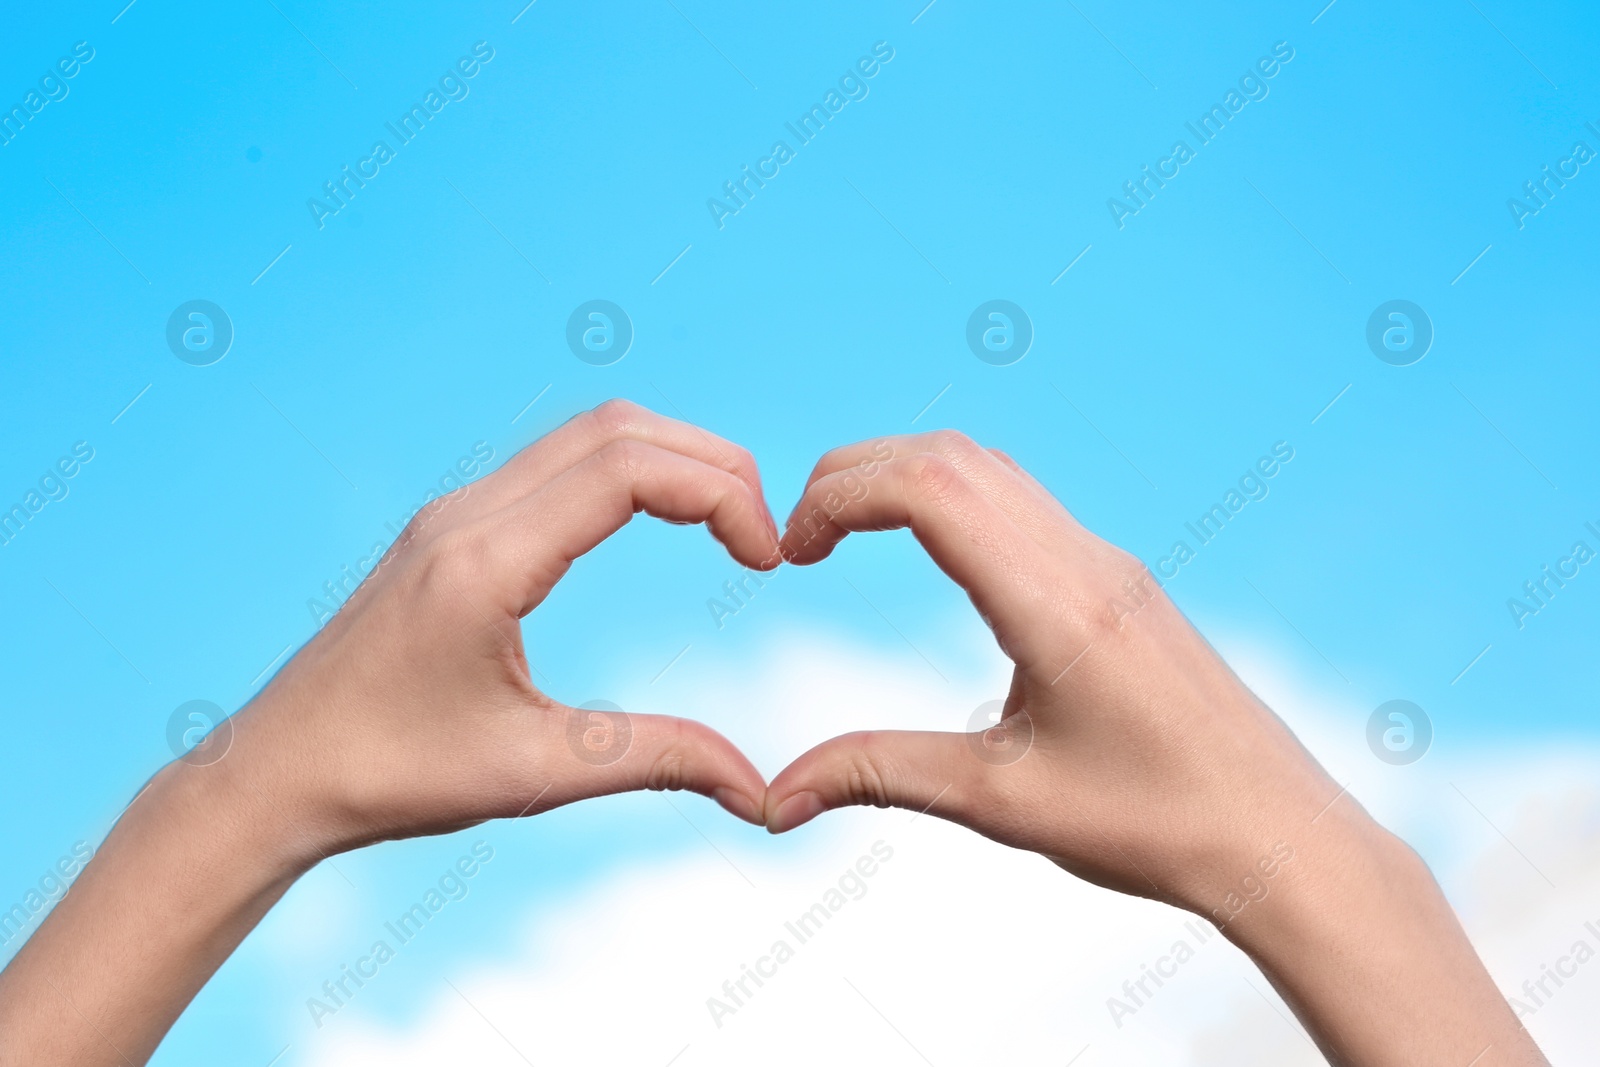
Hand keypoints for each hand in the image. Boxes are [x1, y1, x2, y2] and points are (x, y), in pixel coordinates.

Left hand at [0, 399, 779, 1065]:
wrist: (274, 773)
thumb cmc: (391, 776)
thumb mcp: (536, 774)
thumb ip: (657, 762)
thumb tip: (760, 793)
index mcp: (487, 561)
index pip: (630, 468)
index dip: (722, 493)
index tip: (770, 561)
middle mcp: (468, 514)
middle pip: (619, 428)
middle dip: (713, 464)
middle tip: (766, 537)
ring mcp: (455, 513)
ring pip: (587, 435)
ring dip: (672, 461)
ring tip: (729, 527)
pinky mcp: (451, 528)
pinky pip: (555, 464)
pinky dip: (628, 472)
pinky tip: (658, 523)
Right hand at [763, 430, 1546, 1066]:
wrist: (1279, 838)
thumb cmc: (1155, 826)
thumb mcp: (1002, 804)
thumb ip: (883, 776)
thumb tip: (777, 796)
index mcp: (1056, 605)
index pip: (929, 486)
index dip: (839, 494)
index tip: (789, 553)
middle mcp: (1085, 561)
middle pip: (948, 454)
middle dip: (853, 475)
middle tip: (798, 542)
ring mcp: (1107, 563)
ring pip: (986, 466)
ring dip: (903, 478)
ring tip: (843, 537)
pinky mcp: (1118, 580)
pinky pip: (1020, 500)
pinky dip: (949, 497)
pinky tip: (926, 556)